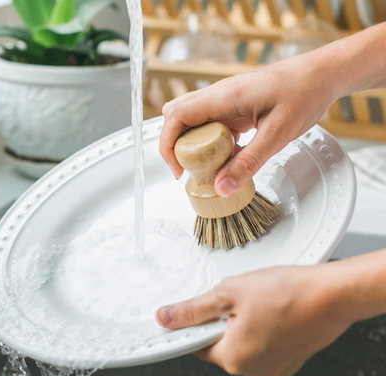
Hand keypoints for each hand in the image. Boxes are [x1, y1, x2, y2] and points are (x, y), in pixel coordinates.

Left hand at [156, 264, 351, 375]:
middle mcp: (253, 371)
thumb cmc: (288, 292)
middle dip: (223, 320)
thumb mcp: (228, 293)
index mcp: (234, 358)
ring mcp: (274, 368)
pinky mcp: (289, 360)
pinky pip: (263, 344)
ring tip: (260, 302)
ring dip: (243, 323)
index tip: (196, 311)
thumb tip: (167, 318)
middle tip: (238, 298)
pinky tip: (273, 309)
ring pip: (243, 343)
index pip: (197, 345)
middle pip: (220, 344)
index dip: (194, 324)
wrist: (332, 294)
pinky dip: (262, 328)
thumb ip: (193, 310)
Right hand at [160, 54, 336, 196]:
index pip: (176, 116)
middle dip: (176, 145)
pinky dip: (211, 143)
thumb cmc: (303, 94)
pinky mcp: (234, 107)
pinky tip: (227, 157)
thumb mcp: (276, 134)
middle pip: (177, 117)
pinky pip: (211, 125)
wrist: (321, 75)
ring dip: (193, 144)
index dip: (168, 145)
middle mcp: (219, 96)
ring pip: (192, 121)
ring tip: (208, 166)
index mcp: (223, 97)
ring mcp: (225, 101)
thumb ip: (248, 162)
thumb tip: (222, 187)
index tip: (179, 170)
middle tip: (191, 169)